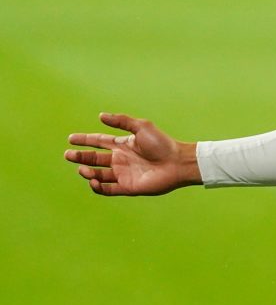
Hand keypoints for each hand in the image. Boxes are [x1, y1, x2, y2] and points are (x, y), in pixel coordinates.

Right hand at [65, 113, 200, 195]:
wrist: (177, 162)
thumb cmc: (162, 144)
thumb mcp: (141, 127)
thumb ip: (121, 122)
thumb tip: (100, 116)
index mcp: (123, 145)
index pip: (99, 142)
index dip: (85, 140)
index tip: (71, 139)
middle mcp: (120, 159)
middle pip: (94, 158)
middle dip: (80, 157)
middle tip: (68, 155)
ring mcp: (123, 174)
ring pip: (98, 174)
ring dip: (88, 172)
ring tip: (84, 169)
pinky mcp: (127, 187)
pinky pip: (107, 189)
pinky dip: (97, 187)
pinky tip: (93, 181)